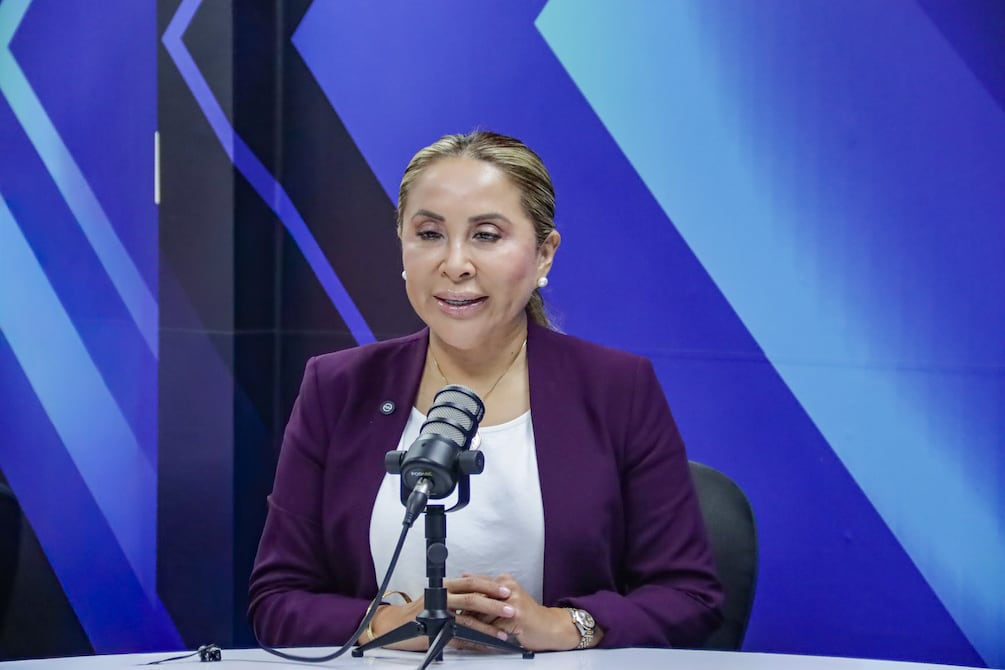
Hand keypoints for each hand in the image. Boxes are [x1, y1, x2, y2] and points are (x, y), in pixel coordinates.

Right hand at [365, 577, 515, 650]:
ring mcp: (438, 614)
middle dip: (494, 604)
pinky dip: (476, 641)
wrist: (395, 627)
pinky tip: (487, 644)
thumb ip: (458, 595)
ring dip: (488, 626)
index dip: (490, 585)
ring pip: (467, 618)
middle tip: (510, 608)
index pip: (471, 582)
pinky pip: (460, 637)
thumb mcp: (439, 597)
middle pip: (472, 597)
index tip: (506, 590)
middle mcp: (441, 597)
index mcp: (444, 586)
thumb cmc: (419, 612)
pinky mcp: (436, 631)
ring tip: (503, 631)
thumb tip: (484, 595)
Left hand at [460, 573, 595, 651]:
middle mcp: (508, 588)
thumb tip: (465, 584)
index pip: (477, 586)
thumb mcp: (507, 599)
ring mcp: (512, 601)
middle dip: (467, 613)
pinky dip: (485, 634)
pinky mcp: (516, 615)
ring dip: (474, 625)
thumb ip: (488, 592)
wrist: (549, 627)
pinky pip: (493, 626)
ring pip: (483, 614)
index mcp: (505, 581)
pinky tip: (481, 638)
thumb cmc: (527, 616)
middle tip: (455, 620)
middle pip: (478, 600)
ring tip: (465, 632)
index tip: (453, 605)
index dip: (464, 598)